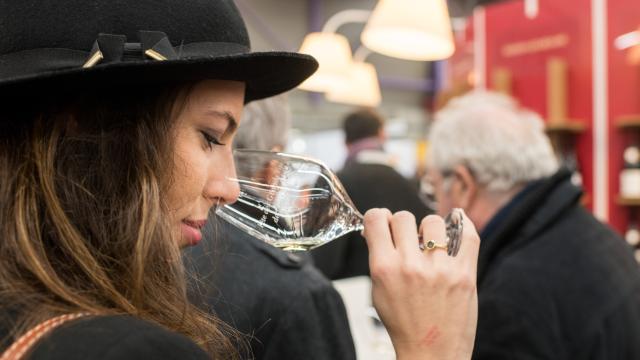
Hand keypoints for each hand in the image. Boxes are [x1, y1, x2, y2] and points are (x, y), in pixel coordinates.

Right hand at [363, 209, 479, 359]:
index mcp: (384, 269)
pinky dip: (462, 223)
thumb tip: (376, 230)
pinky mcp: (465, 274)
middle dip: (402, 225)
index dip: (378, 217)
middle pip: (404, 217)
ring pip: (433, 222)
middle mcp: (411, 266)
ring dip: (430, 229)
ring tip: (431, 244)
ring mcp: (440, 269)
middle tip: (407, 238)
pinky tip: (457, 221)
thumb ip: (378, 258)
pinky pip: (468, 235)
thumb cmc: (404, 325)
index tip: (383, 222)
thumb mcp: (378, 292)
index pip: (376, 220)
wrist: (431, 354)